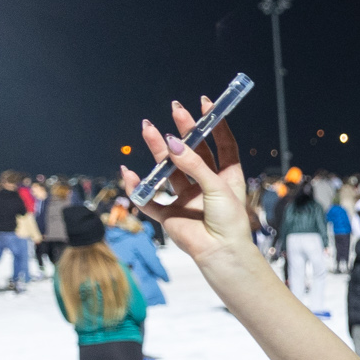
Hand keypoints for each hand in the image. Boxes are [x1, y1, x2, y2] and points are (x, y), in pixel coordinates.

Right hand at [121, 99, 247, 268]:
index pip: (222, 145)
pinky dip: (138, 187)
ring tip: (148, 129)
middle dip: (183, 131)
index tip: (205, 105)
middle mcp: (205, 185)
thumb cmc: (229, 221)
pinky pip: (149, 199)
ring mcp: (186, 199)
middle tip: (175, 109)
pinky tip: (129, 173)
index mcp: (226, 178)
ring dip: (159, 151)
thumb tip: (173, 143)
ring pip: (168, 170)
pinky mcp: (169, 215)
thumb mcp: (217, 187)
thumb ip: (194, 165)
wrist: (222, 253)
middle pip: (192, 152)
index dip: (213, 125)